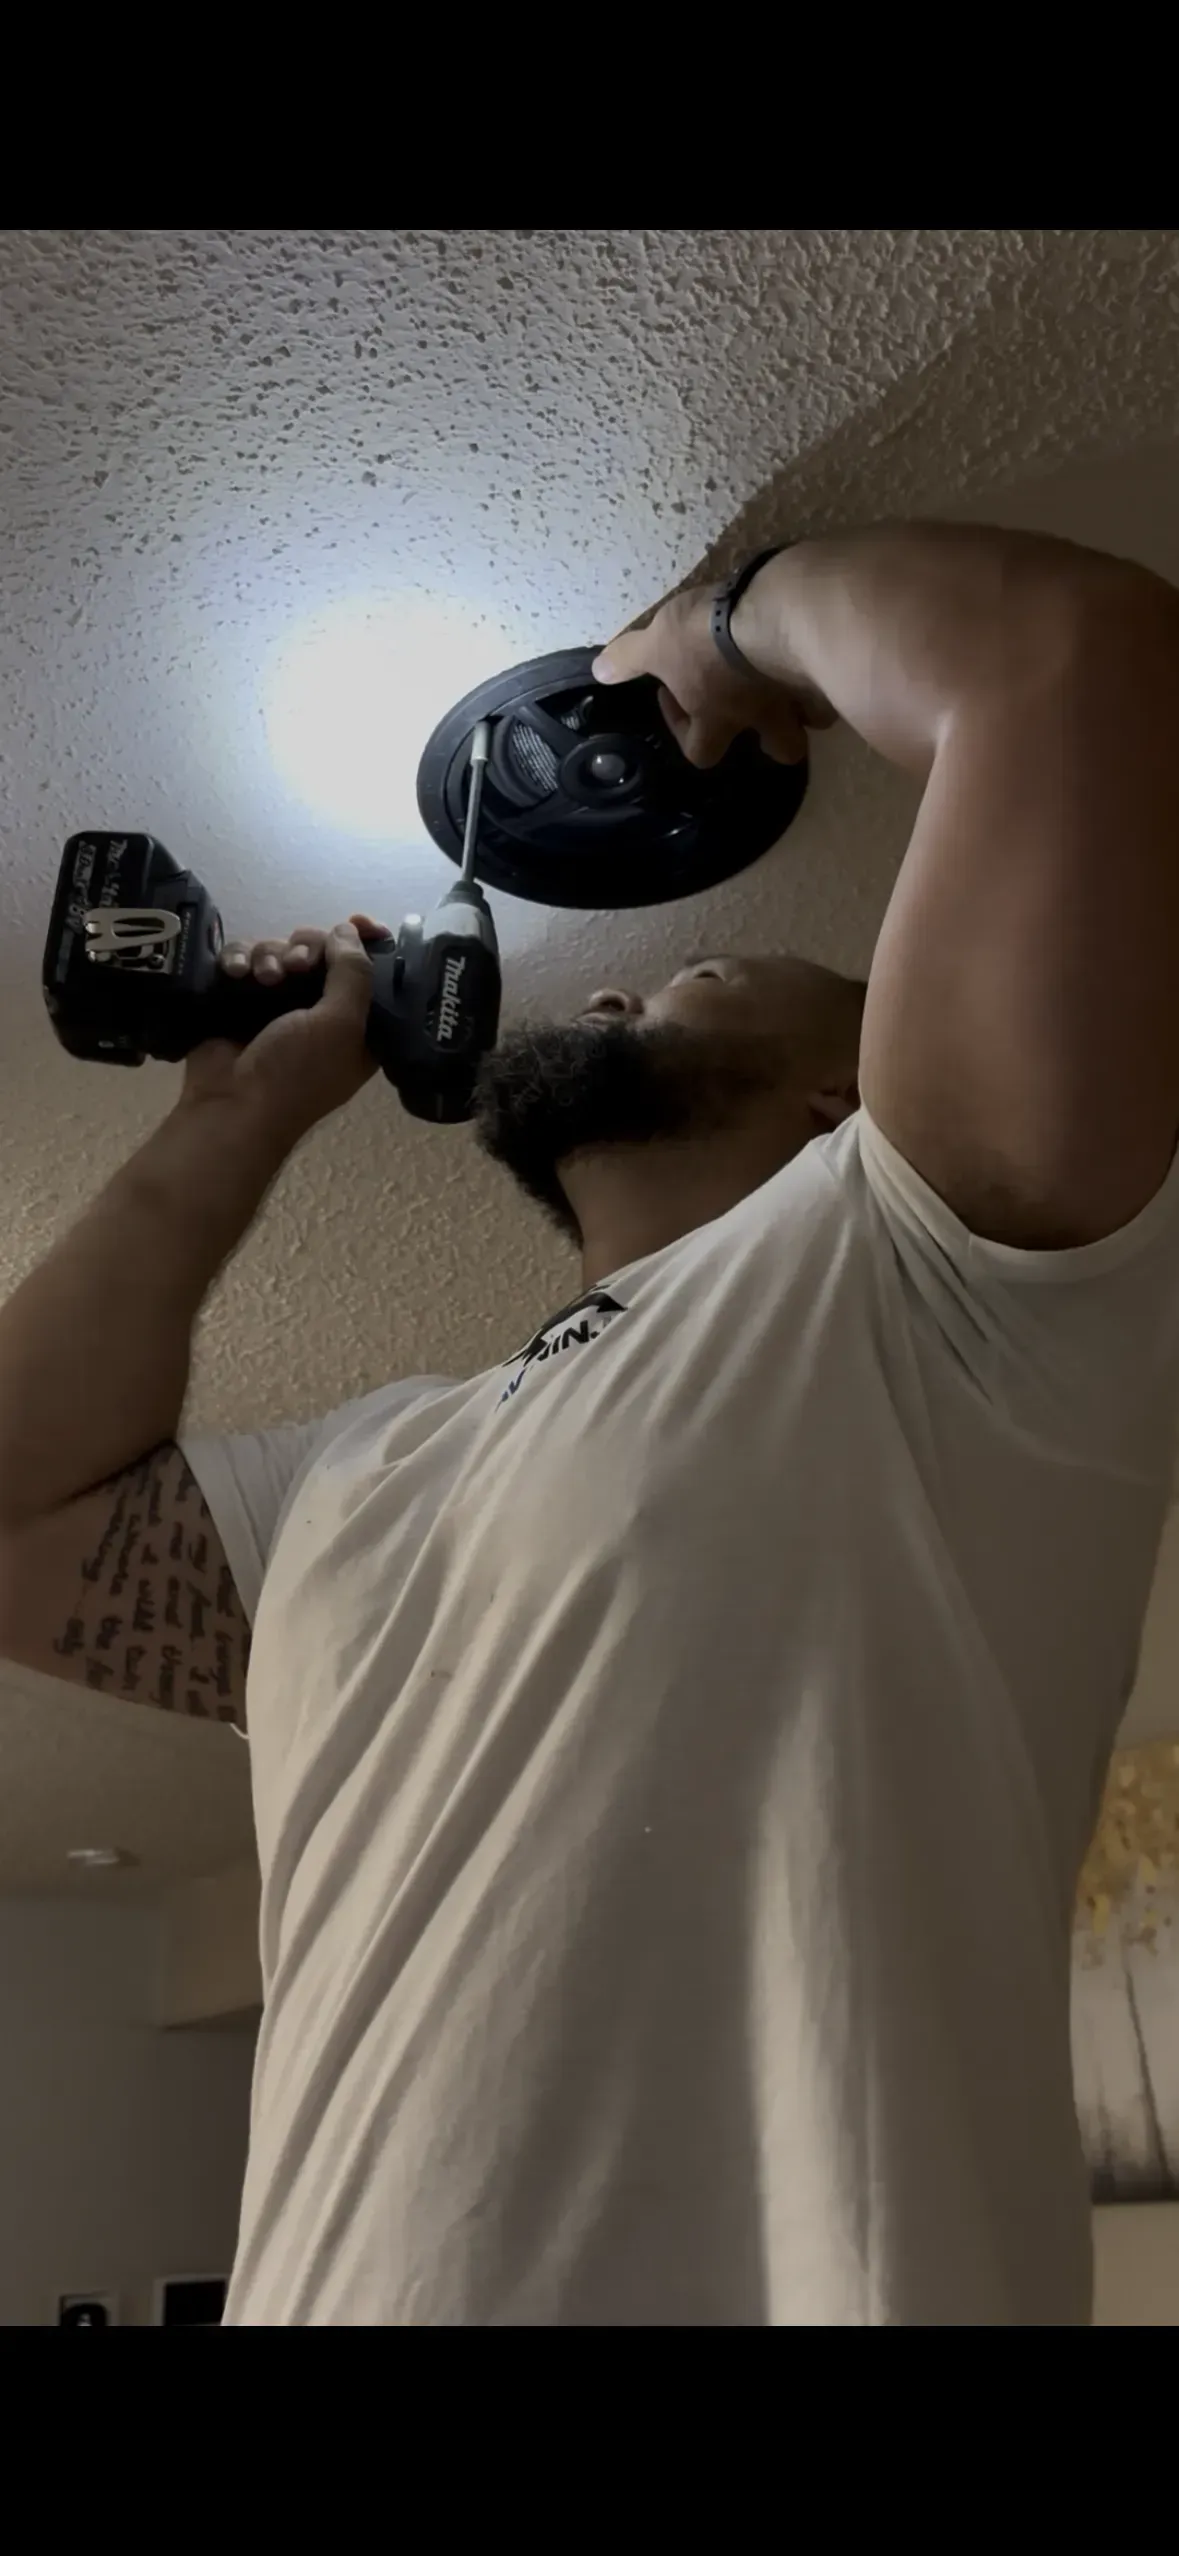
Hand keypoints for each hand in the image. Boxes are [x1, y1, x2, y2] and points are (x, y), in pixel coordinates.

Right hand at [182, 915, 389, 1139]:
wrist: (231, 1106)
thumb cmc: (297, 1072)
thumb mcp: (342, 1024)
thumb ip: (353, 972)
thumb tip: (348, 929)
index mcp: (356, 1022)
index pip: (368, 969)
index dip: (365, 942)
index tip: (357, 921)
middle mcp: (319, 1010)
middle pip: (320, 951)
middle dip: (308, 949)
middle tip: (297, 966)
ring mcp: (276, 1005)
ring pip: (278, 952)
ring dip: (270, 956)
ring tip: (264, 979)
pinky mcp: (239, 1000)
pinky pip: (242, 961)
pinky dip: (238, 960)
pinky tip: (235, 973)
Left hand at [593, 582, 833, 767]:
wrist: (778, 612)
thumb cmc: (710, 635)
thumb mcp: (657, 642)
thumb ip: (628, 657)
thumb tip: (600, 672)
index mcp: (719, 720)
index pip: (700, 753)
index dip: (684, 731)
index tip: (673, 694)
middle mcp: (767, 719)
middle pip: (781, 751)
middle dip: (774, 737)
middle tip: (761, 705)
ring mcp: (806, 698)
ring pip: (816, 720)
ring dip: (808, 705)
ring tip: (798, 676)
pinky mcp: (836, 670)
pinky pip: (840, 679)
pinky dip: (831, 669)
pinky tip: (822, 646)